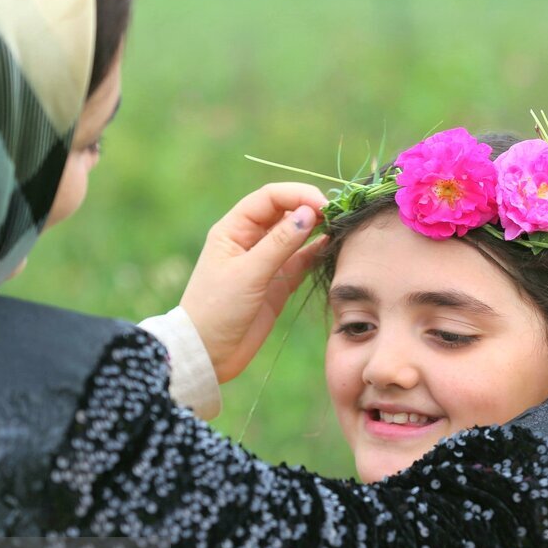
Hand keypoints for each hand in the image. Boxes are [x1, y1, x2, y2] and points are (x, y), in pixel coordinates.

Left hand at [180, 183, 326, 382]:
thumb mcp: (247, 274)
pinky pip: (302, 259)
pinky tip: (332, 247)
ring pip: (296, 234)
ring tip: (340, 228)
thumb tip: (309, 213)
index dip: (297, 195)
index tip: (323, 205)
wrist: (208, 353)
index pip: (269, 198)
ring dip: (316, 229)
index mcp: (234, 229)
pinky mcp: (279, 282)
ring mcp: (266, 261)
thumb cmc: (217, 309)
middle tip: (337, 215)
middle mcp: (251, 239)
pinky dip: (317, 252)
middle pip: (285, 211)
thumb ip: (279, 244)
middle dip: (310, 209)